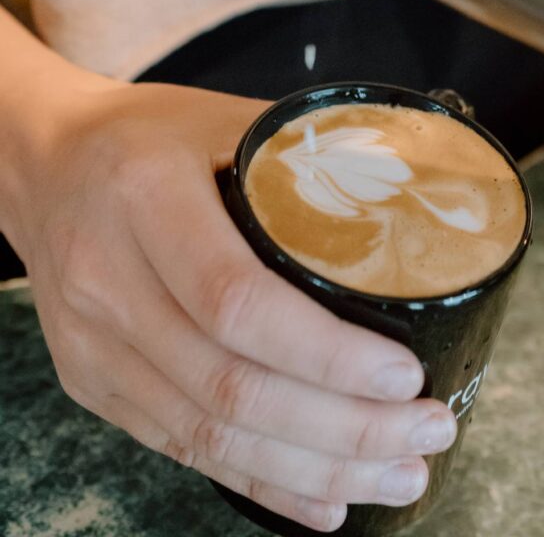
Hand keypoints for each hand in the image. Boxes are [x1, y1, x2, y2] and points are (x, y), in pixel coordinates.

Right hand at [10, 79, 455, 531]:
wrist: (45, 164)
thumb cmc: (147, 135)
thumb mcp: (224, 116)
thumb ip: (309, 156)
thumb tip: (414, 194)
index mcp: (146, 197)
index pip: (236, 299)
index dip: (325, 353)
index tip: (405, 376)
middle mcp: (108, 280)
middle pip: (230, 385)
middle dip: (343, 428)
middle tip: (427, 433)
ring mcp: (94, 343)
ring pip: (209, 434)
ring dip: (314, 468)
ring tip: (398, 476)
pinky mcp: (94, 382)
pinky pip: (179, 447)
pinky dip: (258, 481)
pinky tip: (324, 500)